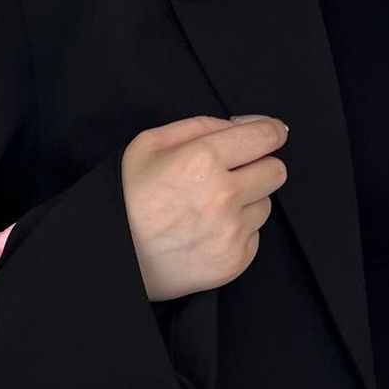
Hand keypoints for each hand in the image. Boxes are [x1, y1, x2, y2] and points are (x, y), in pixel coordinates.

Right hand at [121, 115, 288, 302]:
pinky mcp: (233, 262)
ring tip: (210, 210)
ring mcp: (230, 233)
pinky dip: (238, 233)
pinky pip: (255, 237)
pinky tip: (207, 233)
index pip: (267, 135)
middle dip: (259, 167)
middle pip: (276, 171)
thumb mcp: (150, 144)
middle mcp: (223, 196)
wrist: (112, 258)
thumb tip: (241, 126)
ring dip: (246, 203)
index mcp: (203, 159)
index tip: (268, 135)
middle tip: (231, 175)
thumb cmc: (127, 198)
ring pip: (266, 205)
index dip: (271, 131)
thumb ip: (201, 126)